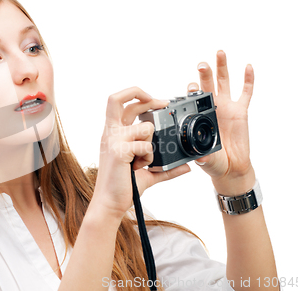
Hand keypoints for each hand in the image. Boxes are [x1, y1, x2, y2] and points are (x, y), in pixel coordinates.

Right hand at [92, 87, 190, 219]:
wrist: (110, 203)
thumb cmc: (123, 186)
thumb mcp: (147, 173)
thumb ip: (166, 167)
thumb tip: (186, 167)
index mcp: (114, 133)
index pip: (121, 104)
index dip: (139, 96)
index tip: (158, 102)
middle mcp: (110, 133)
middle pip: (117, 99)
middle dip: (142, 95)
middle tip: (163, 103)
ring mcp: (113, 141)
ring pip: (145, 127)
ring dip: (152, 143)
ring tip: (143, 160)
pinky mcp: (118, 151)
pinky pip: (146, 146)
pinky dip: (149, 157)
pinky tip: (140, 167)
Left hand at [188, 50, 255, 194]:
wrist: (229, 167)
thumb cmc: (213, 161)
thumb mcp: (204, 157)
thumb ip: (202, 155)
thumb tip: (200, 156)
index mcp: (199, 116)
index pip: (192, 100)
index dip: (191, 92)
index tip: (189, 86)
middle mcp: (211, 108)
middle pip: (207, 85)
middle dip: (204, 74)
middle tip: (202, 64)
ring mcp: (226, 107)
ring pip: (224, 83)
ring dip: (222, 68)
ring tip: (219, 53)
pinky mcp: (241, 111)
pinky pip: (246, 93)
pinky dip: (248, 80)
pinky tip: (248, 67)